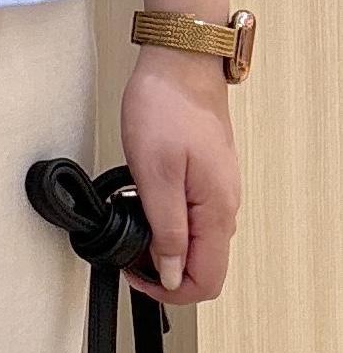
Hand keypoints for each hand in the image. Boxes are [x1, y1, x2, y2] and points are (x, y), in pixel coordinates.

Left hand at [118, 45, 240, 305]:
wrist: (180, 60)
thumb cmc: (166, 106)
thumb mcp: (154, 173)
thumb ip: (166, 229)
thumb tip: (171, 275)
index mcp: (217, 212)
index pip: (206, 281)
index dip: (168, 291)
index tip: (134, 275)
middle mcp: (225, 206)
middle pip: (203, 265)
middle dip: (163, 268)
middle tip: (126, 247)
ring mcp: (218, 190)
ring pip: (196, 240)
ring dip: (163, 241)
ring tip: (130, 218)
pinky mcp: (207, 174)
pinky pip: (192, 214)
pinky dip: (166, 216)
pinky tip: (142, 197)